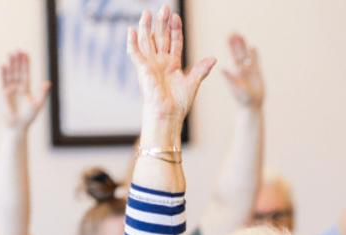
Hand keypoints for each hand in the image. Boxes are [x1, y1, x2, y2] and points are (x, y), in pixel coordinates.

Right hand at [0, 52, 50, 132]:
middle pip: (17, 71)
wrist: (17, 125)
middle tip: (18, 50)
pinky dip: (2, 73)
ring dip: (10, 64)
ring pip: (10, 73)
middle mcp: (17, 87)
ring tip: (11, 54)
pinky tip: (3, 65)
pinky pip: (2, 81)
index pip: (25, 73)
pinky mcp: (2, 93)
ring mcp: (9, 89)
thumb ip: (42, 92)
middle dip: (18, 61)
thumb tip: (48, 82)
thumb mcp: (37, 103)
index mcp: (26, 89)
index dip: (26, 64)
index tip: (25, 54)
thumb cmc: (29, 117)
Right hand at [126, 7, 214, 133]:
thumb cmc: (179, 103)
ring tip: (146, 13)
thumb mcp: (193, 83)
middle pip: (160, 37)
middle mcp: (160, 61)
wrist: (168, 114)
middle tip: (164, 8)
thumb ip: (201, 70)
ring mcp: (150, 64)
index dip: (175, 30)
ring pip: (147, 41)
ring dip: (146, 27)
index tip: (176, 17)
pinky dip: (132, 41)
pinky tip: (132, 29)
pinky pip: (135, 52)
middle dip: (162, 23)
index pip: (174, 42)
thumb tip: (213, 58)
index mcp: (173, 64)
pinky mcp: (142, 69)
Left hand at [222, 33, 262, 108]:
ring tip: (241, 36)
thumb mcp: (235, 88)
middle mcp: (241, 69)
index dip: (231, 46)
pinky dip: (254, 55)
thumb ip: (229, 78)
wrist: (252, 106)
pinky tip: (253, 48)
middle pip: (238, 53)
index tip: (229, 36)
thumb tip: (222, 69)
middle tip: (233, 32)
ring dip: (244, 46)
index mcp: (235, 70)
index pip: (233, 55)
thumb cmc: (242, 99)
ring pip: (246, 55)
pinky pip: (255, 62)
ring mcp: (249, 70)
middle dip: (236, 43)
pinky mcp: (257, 74)